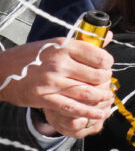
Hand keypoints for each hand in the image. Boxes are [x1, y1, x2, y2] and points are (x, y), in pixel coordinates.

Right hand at [0, 37, 114, 133]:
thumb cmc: (31, 56)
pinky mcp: (44, 98)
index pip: (99, 57)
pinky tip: (98, 114)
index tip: (106, 67)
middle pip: (96, 76)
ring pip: (88, 93)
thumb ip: (83, 43)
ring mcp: (51, 82)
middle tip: (106, 83)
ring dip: (102, 97)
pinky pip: (73, 108)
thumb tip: (109, 36)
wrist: (2, 71)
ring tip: (107, 98)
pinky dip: (89, 112)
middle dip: (106, 81)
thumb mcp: (55, 44)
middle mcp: (59, 63)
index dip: (107, 64)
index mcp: (64, 46)